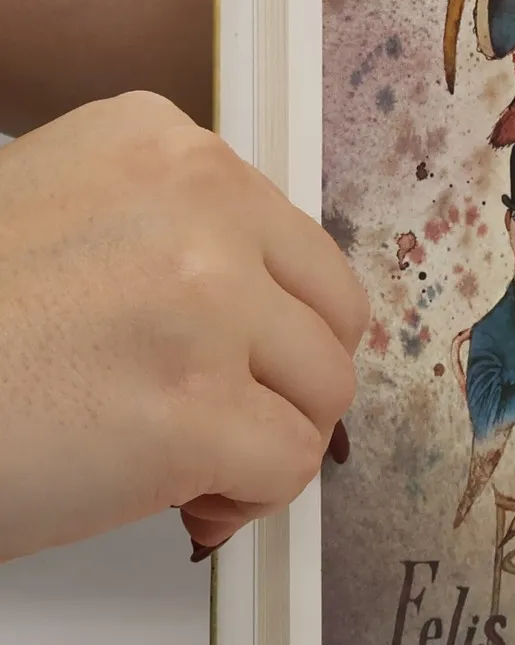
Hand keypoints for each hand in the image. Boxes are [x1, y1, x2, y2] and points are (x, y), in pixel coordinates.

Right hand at [0, 92, 367, 560]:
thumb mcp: (53, 220)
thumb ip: (164, 236)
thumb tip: (266, 307)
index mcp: (158, 141)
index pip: (292, 241)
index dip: (266, 321)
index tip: (213, 356)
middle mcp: (195, 201)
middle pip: (331, 313)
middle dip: (284, 381)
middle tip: (212, 418)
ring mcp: (200, 303)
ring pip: (322, 393)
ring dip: (263, 442)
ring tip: (181, 465)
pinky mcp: (192, 410)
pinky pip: (288, 467)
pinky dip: (246, 503)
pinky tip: (180, 502)